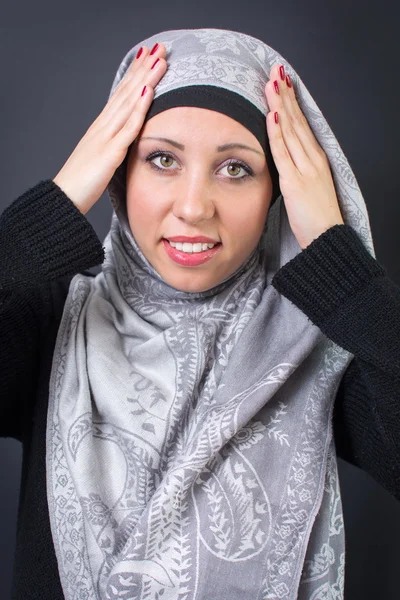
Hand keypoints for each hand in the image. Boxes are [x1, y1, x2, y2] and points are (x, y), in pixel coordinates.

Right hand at [53, 43, 166, 214]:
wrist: (64, 197)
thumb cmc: (82, 182)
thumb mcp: (101, 158)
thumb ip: (114, 146)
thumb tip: (126, 142)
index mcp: (102, 128)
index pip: (122, 95)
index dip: (136, 75)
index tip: (150, 58)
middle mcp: (103, 126)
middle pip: (126, 92)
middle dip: (144, 69)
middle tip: (160, 48)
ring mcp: (105, 137)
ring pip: (128, 103)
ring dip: (145, 81)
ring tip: (159, 62)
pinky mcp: (109, 152)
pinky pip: (127, 127)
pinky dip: (138, 108)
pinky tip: (148, 92)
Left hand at [265, 64, 343, 249]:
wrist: (327, 238)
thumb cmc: (317, 218)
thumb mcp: (309, 188)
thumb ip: (297, 172)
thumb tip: (284, 161)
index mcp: (316, 160)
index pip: (301, 125)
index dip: (292, 103)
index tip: (283, 84)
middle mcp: (312, 160)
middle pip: (296, 121)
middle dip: (285, 95)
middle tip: (276, 72)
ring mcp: (305, 169)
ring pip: (290, 131)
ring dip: (280, 105)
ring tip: (272, 83)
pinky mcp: (295, 182)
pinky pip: (284, 152)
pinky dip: (277, 132)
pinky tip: (273, 115)